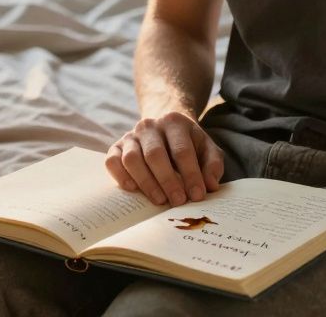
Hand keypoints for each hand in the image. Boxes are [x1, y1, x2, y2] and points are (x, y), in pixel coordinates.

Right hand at [105, 111, 224, 205]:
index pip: (182, 150)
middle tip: (178, 201)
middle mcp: (149, 126)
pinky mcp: (116, 147)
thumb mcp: (207, 149)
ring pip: (132, 158)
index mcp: (174, 122)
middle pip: (155, 154)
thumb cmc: (188, 144)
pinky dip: (120, 176)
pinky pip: (112, 161)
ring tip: (160, 200)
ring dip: (146, 182)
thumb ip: (213, 165)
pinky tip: (133, 189)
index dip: (191, 175)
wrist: (165, 128)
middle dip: (168, 181)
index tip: (197, 196)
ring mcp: (131, 136)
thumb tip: (210, 186)